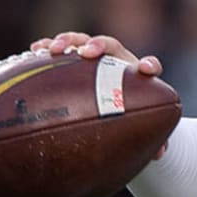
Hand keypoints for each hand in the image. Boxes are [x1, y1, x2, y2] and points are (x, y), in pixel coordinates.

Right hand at [32, 31, 168, 156]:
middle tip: (87, 53)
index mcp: (137, 76)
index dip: (149, 66)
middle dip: (99, 46)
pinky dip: (49, 45)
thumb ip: (152, 137)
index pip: (149, 66)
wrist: (111, 100)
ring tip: (54, 49)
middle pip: (110, 46)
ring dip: (69, 41)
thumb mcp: (138, 123)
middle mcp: (116, 60)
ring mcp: (94, 56)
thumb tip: (159, 154)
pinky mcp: (73, 58)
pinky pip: (60, 48)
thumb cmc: (127, 112)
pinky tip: (37, 49)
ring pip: (82, 41)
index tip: (146, 70)